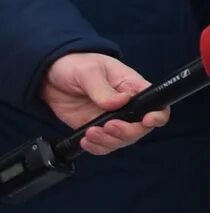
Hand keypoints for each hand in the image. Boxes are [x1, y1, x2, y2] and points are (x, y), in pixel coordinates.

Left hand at [41, 53, 165, 156]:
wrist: (50, 75)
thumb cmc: (75, 65)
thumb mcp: (89, 71)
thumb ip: (103, 88)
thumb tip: (120, 102)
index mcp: (133, 88)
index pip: (157, 105)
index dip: (158, 116)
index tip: (147, 120)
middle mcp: (128, 107)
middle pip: (140, 129)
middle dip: (126, 132)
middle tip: (108, 126)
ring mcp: (112, 120)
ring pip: (122, 141)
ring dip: (108, 142)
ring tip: (90, 133)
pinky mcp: (96, 129)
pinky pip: (103, 146)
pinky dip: (96, 148)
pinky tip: (85, 141)